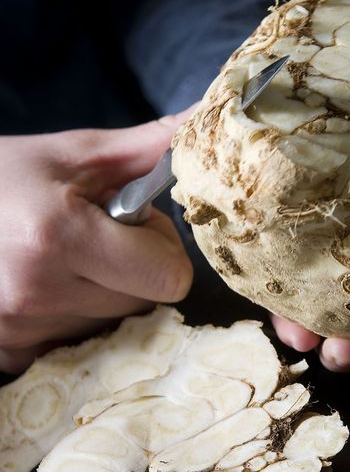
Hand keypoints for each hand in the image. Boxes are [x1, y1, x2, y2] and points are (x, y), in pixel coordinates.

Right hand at [0, 112, 194, 373]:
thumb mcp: (74, 154)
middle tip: (96, 237)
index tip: (137, 227)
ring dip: (104, 293)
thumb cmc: (3, 175)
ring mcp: (19, 331)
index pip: (171, 278)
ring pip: (114, 324)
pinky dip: (74, 318)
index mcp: (60, 238)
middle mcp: (38, 295)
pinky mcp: (9, 352)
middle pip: (147, 302)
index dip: (164, 250)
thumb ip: (150, 147)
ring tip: (66, 258)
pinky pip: (78, 344)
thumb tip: (207, 118)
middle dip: (137, 268)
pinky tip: (47, 285)